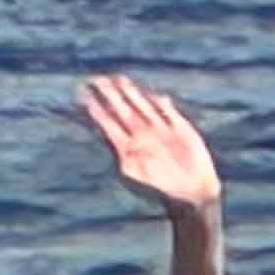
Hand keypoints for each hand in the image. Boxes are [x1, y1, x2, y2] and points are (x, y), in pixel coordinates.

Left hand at [78, 71, 218, 220]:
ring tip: (120, 80)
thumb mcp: (135, 173)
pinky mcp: (179, 129)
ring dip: (131, 94)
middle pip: (121, 110)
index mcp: (126, 146)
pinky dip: (161, 104)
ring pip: (142, 107)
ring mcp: (159, 131)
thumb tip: (113, 139)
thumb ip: (124, 155)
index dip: (96, 108)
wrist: (189, 194)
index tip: (84, 94)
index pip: (107, 122)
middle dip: (110, 95)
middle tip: (97, 80)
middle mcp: (140, 136)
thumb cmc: (158, 189)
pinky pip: (168, 112)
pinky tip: (156, 96)